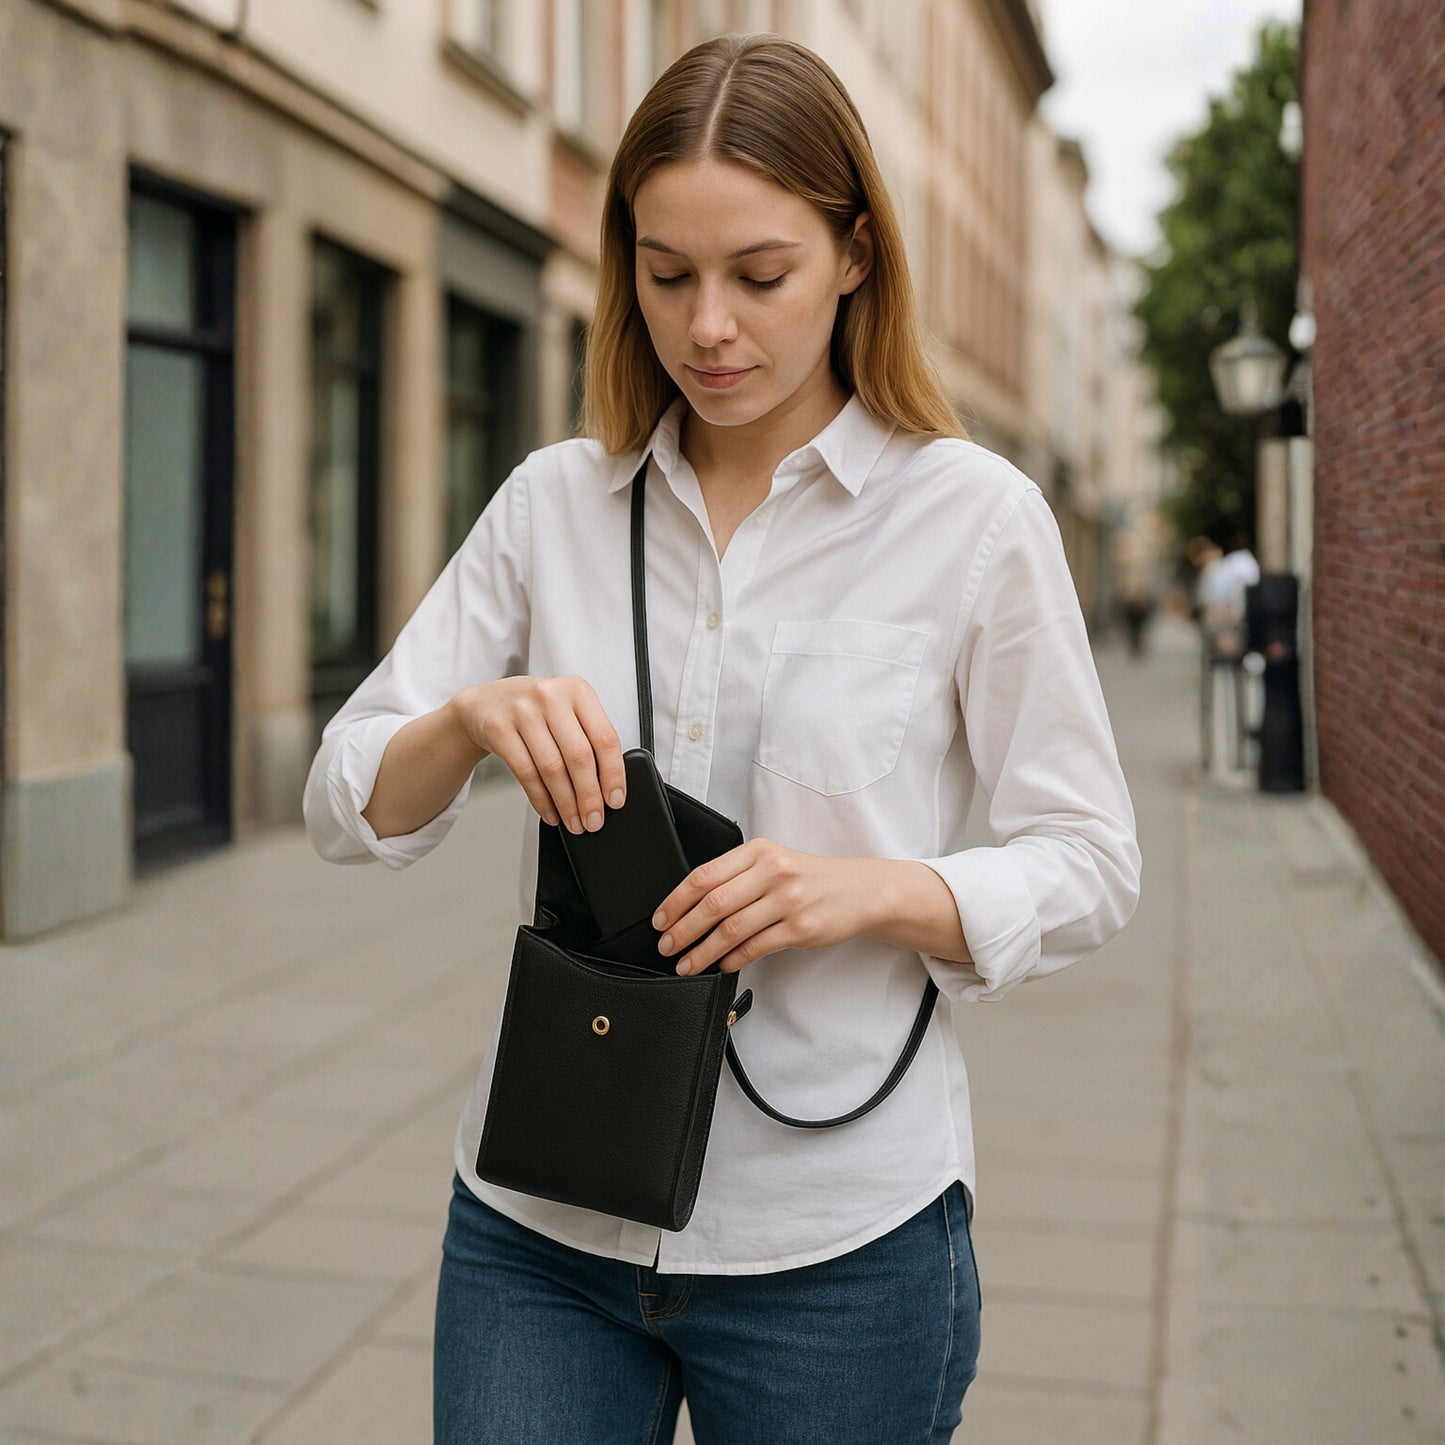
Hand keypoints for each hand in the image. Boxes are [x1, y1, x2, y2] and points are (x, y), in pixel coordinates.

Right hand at [451, 676, 625, 834]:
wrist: (486, 703)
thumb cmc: (536, 711)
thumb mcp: (568, 710)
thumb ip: (589, 738)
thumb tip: (608, 787)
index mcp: (578, 691)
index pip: (605, 737)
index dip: (613, 774)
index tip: (615, 800)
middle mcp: (551, 697)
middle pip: (579, 756)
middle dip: (589, 796)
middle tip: (594, 820)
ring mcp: (523, 711)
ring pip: (552, 768)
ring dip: (566, 803)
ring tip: (574, 822)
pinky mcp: (499, 729)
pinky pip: (526, 773)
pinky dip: (541, 799)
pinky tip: (551, 812)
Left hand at [651, 839, 878, 975]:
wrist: (858, 891)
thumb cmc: (809, 878)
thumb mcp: (773, 862)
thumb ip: (737, 875)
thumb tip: (689, 905)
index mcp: (759, 851)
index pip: (704, 875)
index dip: (676, 901)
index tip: (661, 919)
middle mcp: (773, 872)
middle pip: (713, 904)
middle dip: (682, 929)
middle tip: (666, 945)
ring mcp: (788, 901)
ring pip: (731, 930)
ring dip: (702, 952)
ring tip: (686, 964)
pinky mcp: (800, 928)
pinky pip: (755, 947)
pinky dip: (732, 959)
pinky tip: (721, 965)